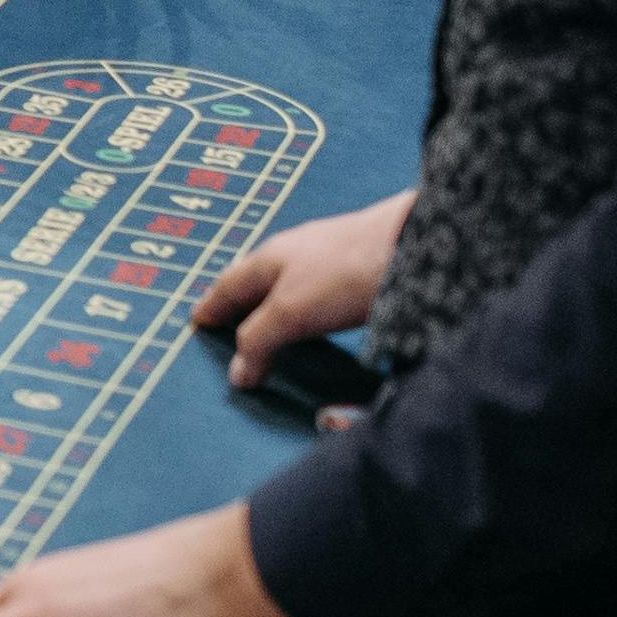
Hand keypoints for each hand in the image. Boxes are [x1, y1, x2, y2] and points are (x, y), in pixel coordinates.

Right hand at [194, 193, 407, 398]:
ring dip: (273, 302)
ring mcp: (330, 254)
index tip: (198, 321)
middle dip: (240, 301)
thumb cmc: (347, 270)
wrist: (417, 241)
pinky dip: (305, 302)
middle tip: (228, 322)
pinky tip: (319, 313)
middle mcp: (295, 251)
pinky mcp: (360, 263)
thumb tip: (237, 375)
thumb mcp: (292, 312)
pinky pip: (318, 286)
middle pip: (256, 279)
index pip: (228, 285)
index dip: (212, 307)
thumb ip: (259, 340)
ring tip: (271, 323)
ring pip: (289, 281)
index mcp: (269, 257)